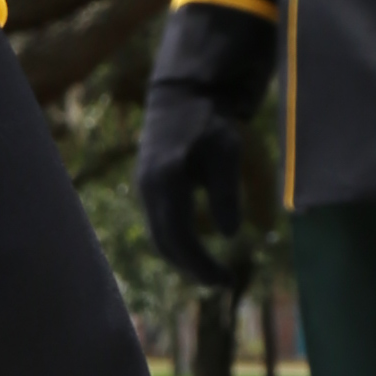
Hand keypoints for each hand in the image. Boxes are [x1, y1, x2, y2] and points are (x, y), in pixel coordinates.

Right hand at [135, 85, 252, 283]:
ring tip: (212, 269)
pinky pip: (161, 223)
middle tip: (223, 281)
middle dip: (192, 267)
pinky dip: (179, 241)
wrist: (182, 94)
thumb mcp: (226, 152)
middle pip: (165, 244)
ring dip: (184, 257)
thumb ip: (225, 192)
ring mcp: (146, 188)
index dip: (201, 265)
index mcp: (167, 183)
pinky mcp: (150, 186)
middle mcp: (149, 190)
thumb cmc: (210, 120)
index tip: (227, 281)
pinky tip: (199, 246)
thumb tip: (228, 234)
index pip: (180, 238)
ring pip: (160, 235)